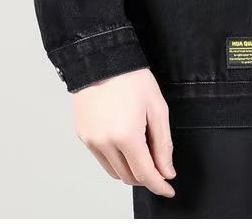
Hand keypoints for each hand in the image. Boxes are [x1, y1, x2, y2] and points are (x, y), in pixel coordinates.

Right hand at [72, 67, 175, 197]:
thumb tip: (167, 170)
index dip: (159, 185)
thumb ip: (163, 144)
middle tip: (159, 164)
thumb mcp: (157, 108)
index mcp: (126, 135)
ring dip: (130, 169)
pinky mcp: (83, 136)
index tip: (168, 190)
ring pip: (114, 172)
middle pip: (129, 177)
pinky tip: (125, 142)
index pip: (145, 173)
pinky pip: (102, 158)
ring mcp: (91, 141)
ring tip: (142, 150)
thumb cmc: (132, 79)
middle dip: (146, 176)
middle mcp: (105, 143)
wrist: (102, 60)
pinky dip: (115, 158)